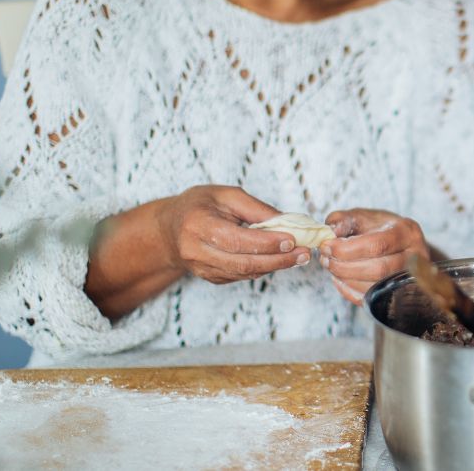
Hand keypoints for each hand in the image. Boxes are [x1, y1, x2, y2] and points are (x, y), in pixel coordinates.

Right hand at [157, 185, 312, 283]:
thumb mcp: (226, 195)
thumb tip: (289, 221)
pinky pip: (240, 276)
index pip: (237, 240)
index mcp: (197, 225)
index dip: (266, 243)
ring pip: (244, 273)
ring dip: (275, 267)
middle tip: (304, 253)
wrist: (169, 228)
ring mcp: (200, 268)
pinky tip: (279, 260)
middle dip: (278, 259)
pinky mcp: (208, 278)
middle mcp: (195, 251)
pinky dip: (262, 269)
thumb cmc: (199, 205)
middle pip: (242, 262)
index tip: (293, 240)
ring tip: (299, 257)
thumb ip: (256, 209)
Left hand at [323, 208, 430, 303]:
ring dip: (346, 279)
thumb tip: (330, 232)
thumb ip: (343, 220)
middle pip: (378, 269)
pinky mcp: (398, 294)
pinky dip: (350, 291)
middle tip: (325, 259)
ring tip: (331, 266)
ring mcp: (409, 278)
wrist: (400, 245)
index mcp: (406, 232)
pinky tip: (340, 279)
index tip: (327, 246)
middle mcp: (414, 257)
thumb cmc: (380, 229)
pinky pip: (372, 300)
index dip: (348, 249)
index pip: (377, 245)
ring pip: (375, 288)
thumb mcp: (363, 216)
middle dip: (345, 267)